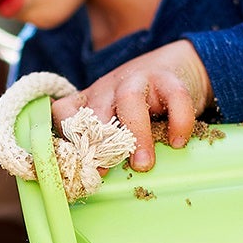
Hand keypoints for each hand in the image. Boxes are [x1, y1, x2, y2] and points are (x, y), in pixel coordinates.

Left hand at [50, 40, 211, 171]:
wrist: (177, 65)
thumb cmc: (141, 105)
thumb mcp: (115, 120)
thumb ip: (103, 143)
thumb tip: (95, 177)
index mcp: (90, 99)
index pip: (64, 112)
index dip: (67, 138)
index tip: (77, 164)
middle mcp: (109, 88)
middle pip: (96, 110)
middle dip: (99, 143)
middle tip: (105, 171)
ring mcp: (138, 79)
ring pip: (130, 100)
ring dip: (135, 135)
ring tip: (143, 164)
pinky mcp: (168, 79)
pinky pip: (174, 97)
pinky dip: (177, 121)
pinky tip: (178, 142)